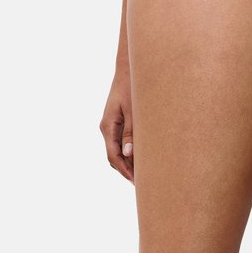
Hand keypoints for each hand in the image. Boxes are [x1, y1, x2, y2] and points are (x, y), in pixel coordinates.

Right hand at [100, 67, 134, 182]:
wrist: (129, 69)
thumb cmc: (132, 87)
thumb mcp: (134, 110)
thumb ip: (131, 132)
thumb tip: (128, 154)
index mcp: (108, 126)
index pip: (113, 156)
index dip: (124, 170)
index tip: (136, 182)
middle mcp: (107, 127)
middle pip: (113, 156)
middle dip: (126, 170)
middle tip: (143, 183)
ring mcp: (111, 125)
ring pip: (117, 150)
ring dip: (128, 162)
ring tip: (144, 173)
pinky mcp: (117, 121)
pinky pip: (120, 142)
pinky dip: (129, 152)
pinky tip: (142, 157)